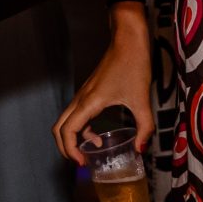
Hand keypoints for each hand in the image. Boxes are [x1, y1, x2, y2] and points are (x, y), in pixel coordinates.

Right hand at [55, 11, 152, 163]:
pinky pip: (76, 114)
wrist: (128, 39)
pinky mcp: (89, 91)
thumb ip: (144, 126)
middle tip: (81, 161)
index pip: (66, 131)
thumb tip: (141, 148)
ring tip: (92, 151)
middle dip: (65, 148)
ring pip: (66, 120)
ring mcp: (83, 94)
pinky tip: (97, 135)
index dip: (70, 150)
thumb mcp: (142, 98)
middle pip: (58, 128)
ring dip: (73, 138)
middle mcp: (81, 99)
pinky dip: (80, 128)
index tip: (83, 163)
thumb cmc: (133, 64)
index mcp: (89, 102)